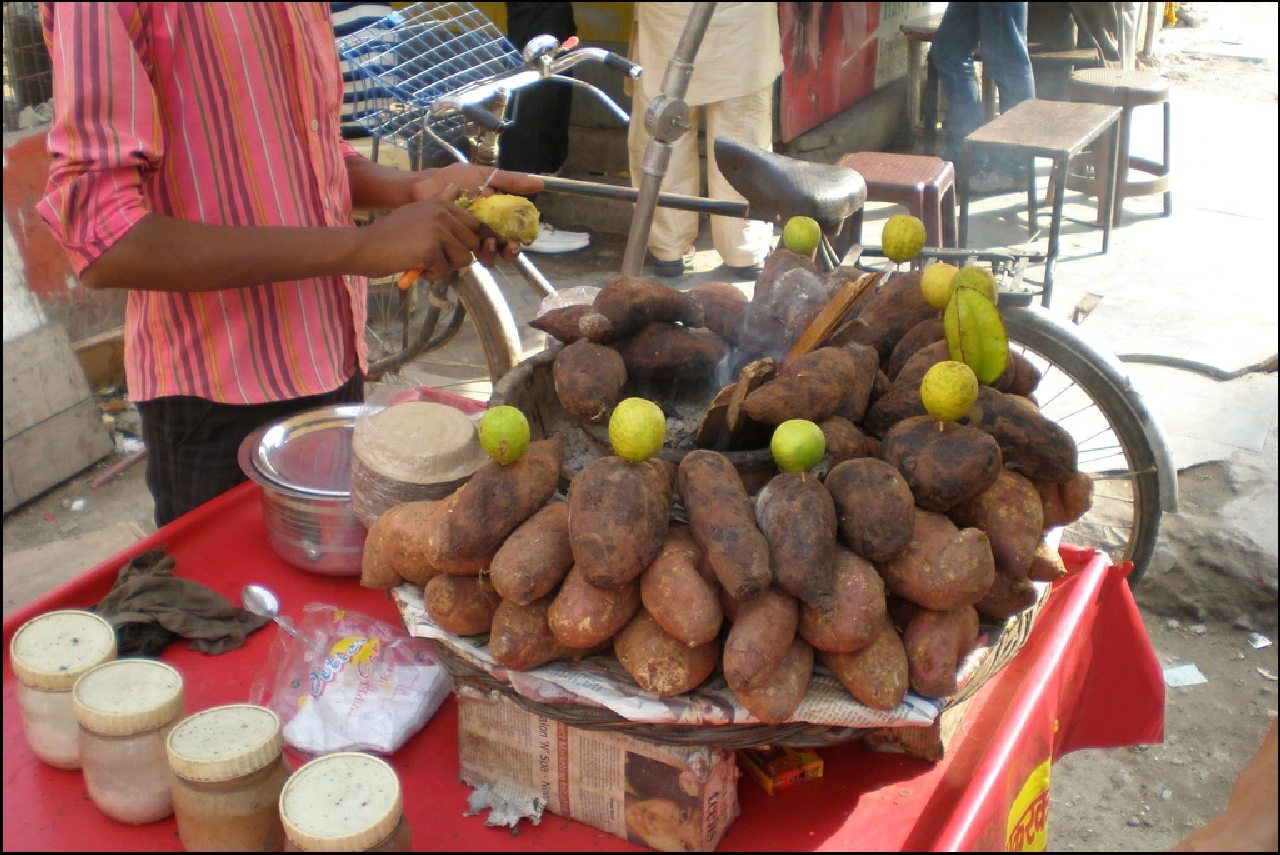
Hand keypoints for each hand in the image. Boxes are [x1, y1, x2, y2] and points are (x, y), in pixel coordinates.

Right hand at [355, 187, 481, 280]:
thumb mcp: (417, 210)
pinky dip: (432, 275)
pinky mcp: (431, 250)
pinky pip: (445, 271)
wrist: (364, 246)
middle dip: (457, 255)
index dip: (465, 241)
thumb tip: (456, 186)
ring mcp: (437, 231)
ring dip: (446, 266)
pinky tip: (416, 267)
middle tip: (435, 256)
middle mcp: (442, 213)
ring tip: (425, 261)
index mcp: (441, 204)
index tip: (449, 247)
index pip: (474, 225)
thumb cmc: (390, 234)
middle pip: (472, 243)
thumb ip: (439, 202)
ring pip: (464, 259)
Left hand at [408, 165, 542, 265]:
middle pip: (507, 245)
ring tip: (488, 244)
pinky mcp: (460, 244)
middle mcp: (490, 227)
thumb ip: (512, 181)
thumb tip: (540, 184)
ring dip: (495, 252)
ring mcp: (475, 237)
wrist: (427, 187)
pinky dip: (478, 256)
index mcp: (500, 212)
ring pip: (492, 253)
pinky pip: (473, 255)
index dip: (522, 237)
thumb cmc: (457, 179)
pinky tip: (477, 250)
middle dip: (510, 250)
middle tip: (508, 246)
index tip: (522, 239)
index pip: (517, 230)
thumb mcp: (487, 176)